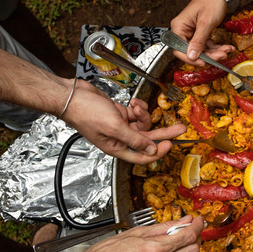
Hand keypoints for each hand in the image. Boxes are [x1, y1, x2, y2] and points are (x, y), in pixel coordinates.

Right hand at [61, 80, 185, 163]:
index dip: (157, 152)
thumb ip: (135, 139)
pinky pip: (136, 113)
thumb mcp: (114, 127)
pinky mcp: (120, 114)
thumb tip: (151, 150)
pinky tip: (133, 102)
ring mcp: (120, 126)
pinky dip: (138, 107)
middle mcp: (120, 139)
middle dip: (164, 133)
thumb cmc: (86, 112)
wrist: (72, 95)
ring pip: (142, 124)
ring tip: (137, 107)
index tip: (170, 143)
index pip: (143, 156)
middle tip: (180, 128)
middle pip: (148, 140)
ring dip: (143, 114)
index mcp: (117, 147)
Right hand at [66, 216, 203, 251]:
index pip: (188, 236)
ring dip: (184, 250)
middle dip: (195, 238)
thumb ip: (163, 228)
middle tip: (190, 229)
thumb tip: (182, 221)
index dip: (198, 226)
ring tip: (174, 241)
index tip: (199, 221)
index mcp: (153, 249)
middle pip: (192, 251)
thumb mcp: (134, 233)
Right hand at [170, 0, 233, 63]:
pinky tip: (226, 47)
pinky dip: (216, 47)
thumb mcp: (206, 23)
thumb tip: (192, 57)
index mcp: (179, 28)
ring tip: (227, 50)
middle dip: (208, 55)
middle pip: (192, 51)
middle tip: (221, 55)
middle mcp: (183, 31)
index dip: (191, 59)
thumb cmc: (209, 1)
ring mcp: (191, 33)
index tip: (203, 63)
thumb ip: (199, 41)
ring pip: (201, 49)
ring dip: (215, 52)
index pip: (179, 50)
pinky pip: (206, 44)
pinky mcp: (199, 33)